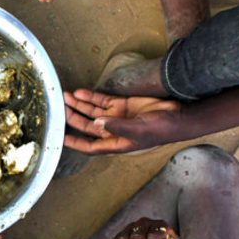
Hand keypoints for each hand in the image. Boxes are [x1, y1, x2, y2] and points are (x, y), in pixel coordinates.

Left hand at [63, 89, 181, 154]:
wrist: (177, 115)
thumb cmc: (160, 129)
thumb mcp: (138, 129)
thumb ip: (116, 126)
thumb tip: (97, 122)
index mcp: (115, 143)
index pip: (90, 146)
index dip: (75, 143)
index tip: (61, 138)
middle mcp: (112, 130)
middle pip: (86, 126)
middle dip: (73, 118)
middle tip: (60, 109)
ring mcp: (115, 116)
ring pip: (91, 111)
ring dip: (79, 105)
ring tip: (66, 97)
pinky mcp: (120, 104)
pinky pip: (101, 100)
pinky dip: (90, 96)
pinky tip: (79, 92)